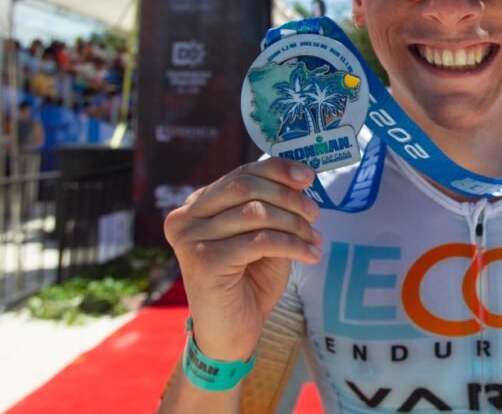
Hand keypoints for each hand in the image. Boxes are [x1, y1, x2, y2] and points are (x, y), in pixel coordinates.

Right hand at [164, 159, 321, 361]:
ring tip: (314, 240)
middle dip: (288, 196)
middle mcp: (186, 217)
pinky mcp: (204, 260)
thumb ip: (272, 206)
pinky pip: (260, 240)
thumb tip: (301, 177)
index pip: (241, 174)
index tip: (309, 176)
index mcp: (197, 205)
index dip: (277, 170)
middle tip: (315, 213)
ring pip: (256, 213)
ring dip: (294, 224)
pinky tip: (311, 255)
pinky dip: (293, 245)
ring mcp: (191, 238)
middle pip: (245, 186)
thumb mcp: (263, 235)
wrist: (232, 333)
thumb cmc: (249, 282)